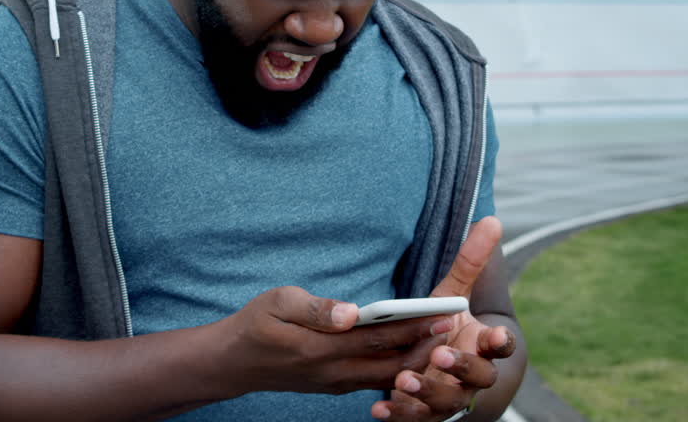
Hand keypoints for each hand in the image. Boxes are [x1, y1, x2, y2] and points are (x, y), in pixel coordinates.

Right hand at [213, 285, 454, 397]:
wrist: (234, 363)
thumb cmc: (255, 324)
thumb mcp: (277, 302)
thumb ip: (316, 309)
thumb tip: (351, 313)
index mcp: (320, 349)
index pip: (378, 338)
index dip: (412, 326)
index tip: (441, 312)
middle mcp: (332, 373)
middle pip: (389, 362)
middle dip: (424, 343)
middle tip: (453, 323)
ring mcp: (334, 384)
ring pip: (385, 376)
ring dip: (414, 360)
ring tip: (441, 340)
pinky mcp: (334, 386)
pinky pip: (372, 381)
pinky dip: (396, 370)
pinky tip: (413, 357)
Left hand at [371, 216, 516, 420]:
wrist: (435, 368)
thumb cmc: (446, 326)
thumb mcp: (454, 294)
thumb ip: (470, 261)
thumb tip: (491, 219)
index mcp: (482, 346)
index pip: (500, 346)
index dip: (500, 342)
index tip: (495, 334)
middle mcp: (472, 376)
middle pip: (477, 377)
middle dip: (461, 367)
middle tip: (441, 354)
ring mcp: (450, 397)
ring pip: (446, 401)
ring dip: (428, 391)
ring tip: (404, 379)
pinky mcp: (425, 413)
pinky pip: (414, 418)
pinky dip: (399, 415)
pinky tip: (378, 409)